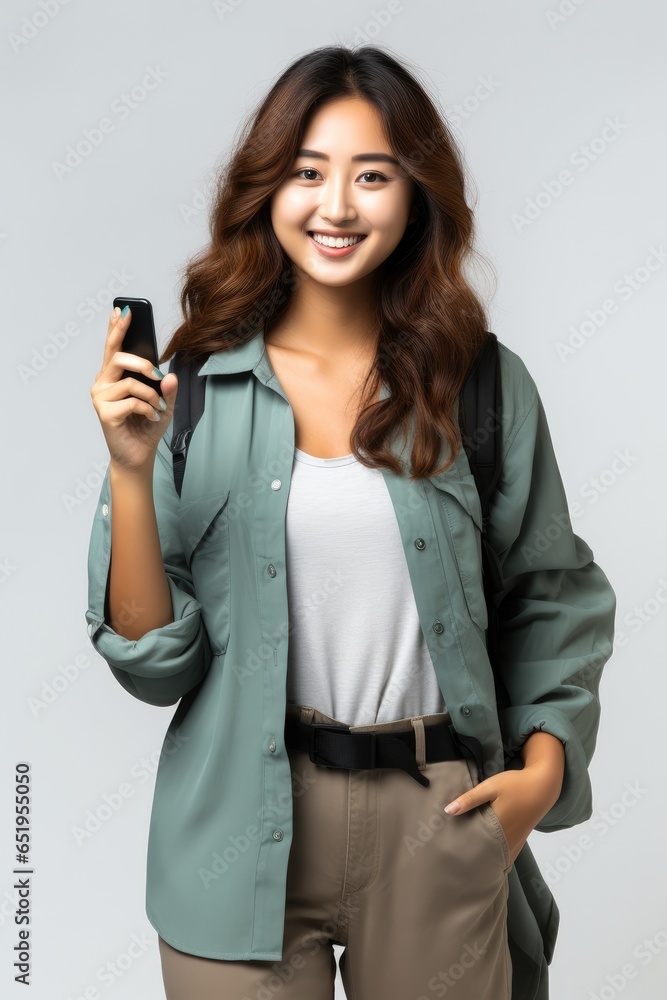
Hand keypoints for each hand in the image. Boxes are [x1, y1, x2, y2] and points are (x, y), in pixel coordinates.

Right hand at [90, 306, 177, 471]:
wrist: (139, 454)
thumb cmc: (146, 426)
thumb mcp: (164, 403)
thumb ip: (167, 388)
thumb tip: (169, 374)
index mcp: (113, 376)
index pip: (113, 347)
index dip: (116, 328)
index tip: (123, 309)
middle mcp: (102, 383)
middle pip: (117, 358)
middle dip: (142, 363)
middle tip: (158, 375)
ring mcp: (101, 398)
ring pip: (130, 383)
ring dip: (152, 396)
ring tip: (158, 408)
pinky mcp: (104, 413)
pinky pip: (132, 402)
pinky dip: (148, 409)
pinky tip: (151, 417)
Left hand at [443, 732, 564, 863]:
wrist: (543, 786)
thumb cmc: (515, 785)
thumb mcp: (490, 787)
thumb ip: (470, 799)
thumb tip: (447, 810)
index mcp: (498, 827)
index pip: (474, 844)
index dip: (459, 847)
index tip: (445, 847)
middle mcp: (507, 840)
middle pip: (483, 854)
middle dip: (468, 854)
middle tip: (451, 850)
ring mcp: (514, 843)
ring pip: (493, 855)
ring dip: (480, 854)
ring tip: (463, 850)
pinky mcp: (518, 841)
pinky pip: (503, 854)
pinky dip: (492, 854)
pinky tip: (482, 850)